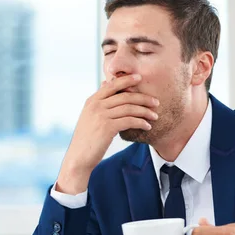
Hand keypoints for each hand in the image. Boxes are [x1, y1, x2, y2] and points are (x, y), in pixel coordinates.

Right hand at [56, 74, 159, 193]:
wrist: (79, 157)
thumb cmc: (87, 138)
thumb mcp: (89, 117)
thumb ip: (99, 102)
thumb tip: (105, 84)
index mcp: (92, 101)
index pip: (112, 85)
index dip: (127, 80)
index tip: (140, 78)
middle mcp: (96, 106)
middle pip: (125, 96)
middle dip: (143, 98)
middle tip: (156, 102)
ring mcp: (101, 116)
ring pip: (129, 108)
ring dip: (145, 112)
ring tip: (155, 116)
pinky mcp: (107, 128)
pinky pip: (129, 121)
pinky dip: (141, 122)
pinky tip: (147, 126)